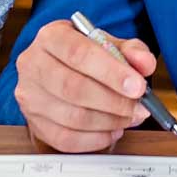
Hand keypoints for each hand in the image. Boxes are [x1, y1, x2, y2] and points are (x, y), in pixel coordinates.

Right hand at [12, 19, 156, 151]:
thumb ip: (131, 51)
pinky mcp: (34, 123)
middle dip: (114, 102)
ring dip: (109, 122)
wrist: (59, 69)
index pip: (79, 53)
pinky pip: (66, 139)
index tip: (137, 86)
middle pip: (74, 88)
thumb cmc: (84, 55)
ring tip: (129, 117)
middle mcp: (33, 64)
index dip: (111, 73)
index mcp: (51, 37)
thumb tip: (145, 64)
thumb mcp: (108, 43)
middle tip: (139, 107)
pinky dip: (95, 139)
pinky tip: (112, 130)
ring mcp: (30, 96)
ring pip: (72, 117)